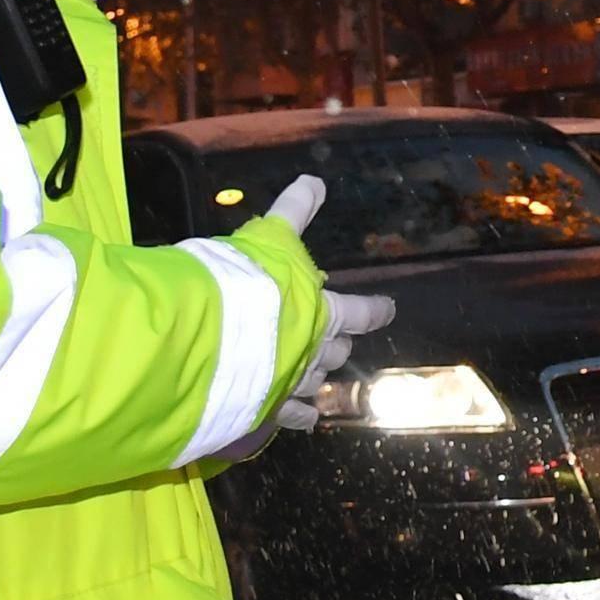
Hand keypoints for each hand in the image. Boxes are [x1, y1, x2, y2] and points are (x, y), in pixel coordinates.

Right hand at [201, 176, 400, 463]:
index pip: (360, 312)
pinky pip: (288, 417)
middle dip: (337, 343)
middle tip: (335, 338)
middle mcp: (315, 351)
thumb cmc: (248, 283)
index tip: (388, 310)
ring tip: (315, 376)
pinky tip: (304, 418)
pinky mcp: (265, 410)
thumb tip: (314, 180)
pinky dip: (297, 415)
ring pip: (315, 384)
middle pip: (337, 350)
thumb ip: (293, 212)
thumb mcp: (271, 238)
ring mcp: (292, 385)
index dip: (375, 310)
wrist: (210, 339)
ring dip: (316, 376)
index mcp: (324, 313)